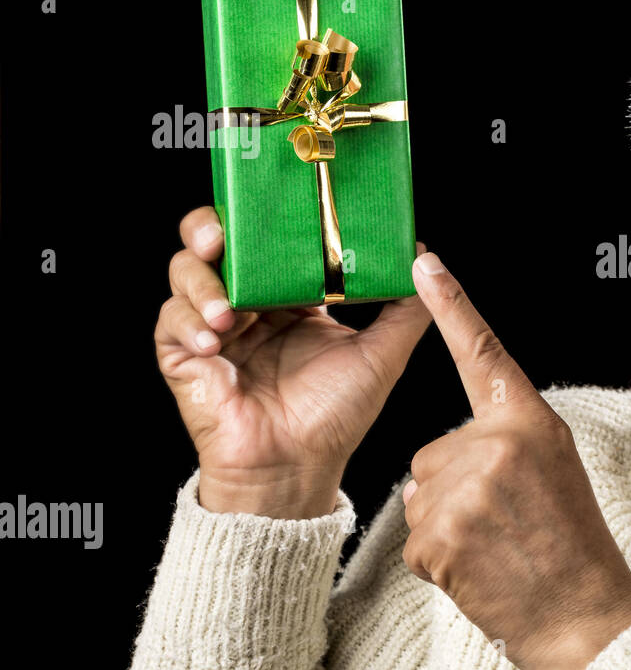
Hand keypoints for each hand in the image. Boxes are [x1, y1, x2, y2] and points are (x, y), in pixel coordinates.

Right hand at [155, 206, 431, 517]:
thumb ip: (406, 306)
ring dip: (201, 282)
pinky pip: (170, 321)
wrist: (298, 466)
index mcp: (291, 298)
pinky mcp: (183, 356)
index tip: (275, 202)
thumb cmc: (336, 415)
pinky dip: (188, 323)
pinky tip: (216, 341)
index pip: (270, 239)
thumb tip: (421, 255)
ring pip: (185, 272)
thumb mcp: (384, 353)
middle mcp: (250, 305)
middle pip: (214, 241)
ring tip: (228, 311)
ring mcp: (213, 327)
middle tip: (223, 235)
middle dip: (211, 228)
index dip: (266, 217)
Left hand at [401, 252, 630, 669]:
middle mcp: (497, 444)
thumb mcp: (553, 466)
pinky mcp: (440, 531)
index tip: (424, 262)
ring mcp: (466, 487)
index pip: (482, 353)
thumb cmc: (570, 542)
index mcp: (529, 421)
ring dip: (445, 524)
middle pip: (432, 450)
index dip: (451, 305)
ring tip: (492, 545)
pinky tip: (475, 567)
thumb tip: (449, 450)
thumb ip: (506, 439)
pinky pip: (414, 537)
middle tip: (501, 520)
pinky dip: (437, 559)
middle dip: (452, 487)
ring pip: (420, 495)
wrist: (581, 613)